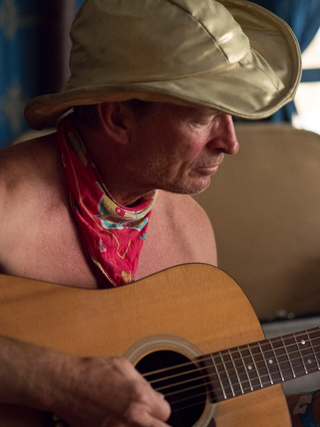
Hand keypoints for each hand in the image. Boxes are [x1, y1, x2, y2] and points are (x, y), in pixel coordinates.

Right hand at [0, 336, 170, 426]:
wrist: (66, 384)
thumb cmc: (93, 371)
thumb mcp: (124, 366)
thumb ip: (144, 383)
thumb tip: (156, 397)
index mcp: (140, 396)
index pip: (165, 411)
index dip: (159, 408)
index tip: (153, 406)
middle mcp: (132, 417)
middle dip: (156, 423)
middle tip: (148, 418)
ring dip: (141, 426)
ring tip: (133, 420)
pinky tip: (119, 422)